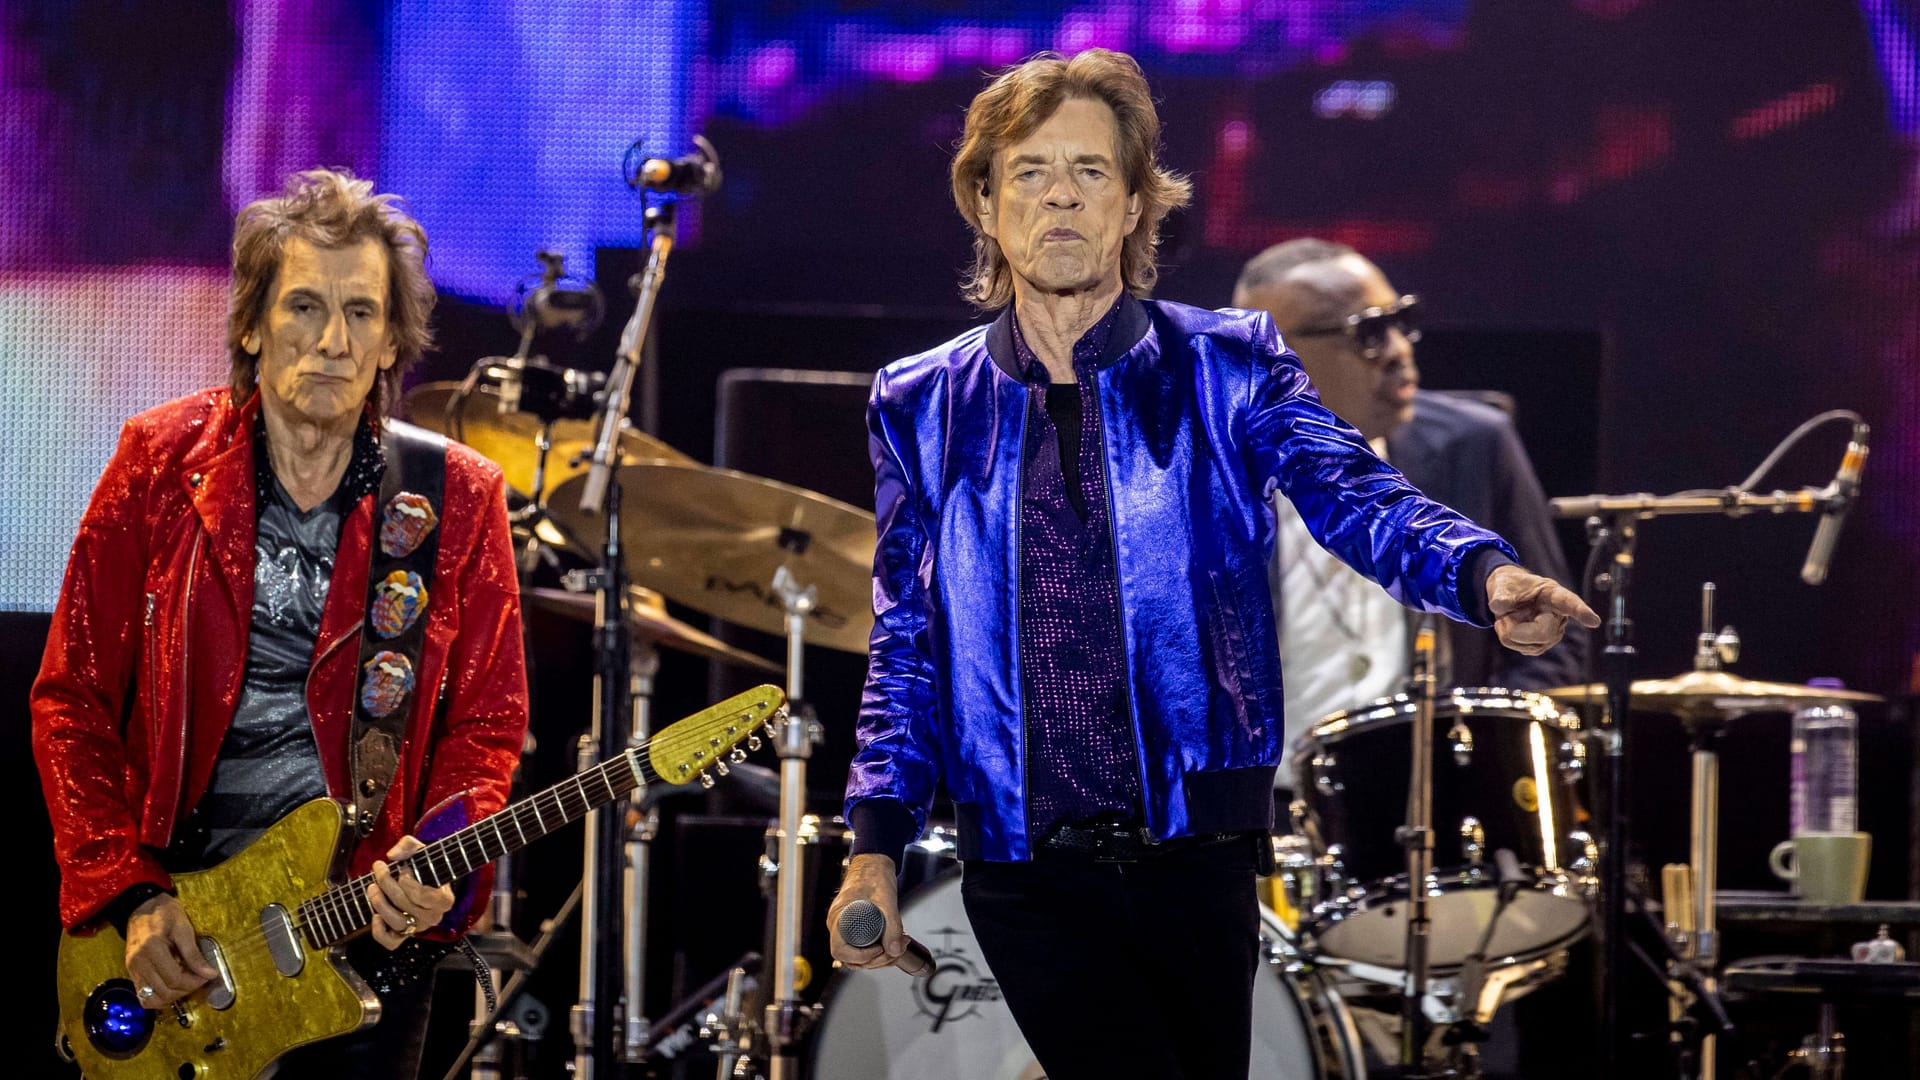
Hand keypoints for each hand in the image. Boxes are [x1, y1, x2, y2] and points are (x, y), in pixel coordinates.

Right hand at [124, 893, 217, 1007]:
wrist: (142, 906)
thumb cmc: (165, 913)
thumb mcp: (183, 928)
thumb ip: (194, 954)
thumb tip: (209, 974)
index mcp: (152, 949)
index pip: (174, 979)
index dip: (194, 982)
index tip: (207, 976)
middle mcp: (138, 962)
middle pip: (164, 991)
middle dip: (185, 990)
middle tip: (198, 979)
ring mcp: (132, 969)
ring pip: (151, 998)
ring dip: (172, 996)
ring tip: (185, 984)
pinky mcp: (131, 972)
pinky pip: (142, 995)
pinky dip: (158, 996)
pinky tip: (171, 986)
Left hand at [367, 835, 455, 949]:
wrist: (426, 881)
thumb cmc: (425, 866)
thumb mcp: (423, 851)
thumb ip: (409, 845)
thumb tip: (392, 854)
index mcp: (444, 900)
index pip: (423, 894)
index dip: (407, 881)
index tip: (401, 867)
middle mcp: (433, 917)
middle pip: (405, 904)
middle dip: (387, 883)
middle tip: (379, 868)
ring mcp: (418, 928)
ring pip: (396, 922)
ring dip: (379, 903)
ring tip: (371, 886)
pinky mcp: (405, 935)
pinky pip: (390, 942)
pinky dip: (379, 931)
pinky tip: (374, 916)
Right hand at [827, 853, 906, 969]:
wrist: (874, 862)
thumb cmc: (874, 875)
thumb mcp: (887, 901)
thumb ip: (893, 927)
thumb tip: (894, 950)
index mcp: (839, 918)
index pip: (840, 950)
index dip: (860, 956)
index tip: (879, 950)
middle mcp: (838, 925)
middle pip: (850, 957)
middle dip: (875, 960)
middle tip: (895, 950)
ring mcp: (845, 927)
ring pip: (858, 955)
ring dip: (879, 957)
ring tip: (898, 945)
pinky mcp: (855, 927)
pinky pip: (862, 946)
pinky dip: (878, 949)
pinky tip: (893, 942)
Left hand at [1486, 564, 1599, 654]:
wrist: (1507, 595)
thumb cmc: (1510, 585)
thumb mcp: (1503, 583)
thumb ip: (1501, 594)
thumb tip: (1498, 606)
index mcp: (1553, 594)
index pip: (1569, 603)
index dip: (1582, 612)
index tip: (1593, 621)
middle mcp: (1558, 614)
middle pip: (1542, 633)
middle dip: (1517, 630)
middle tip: (1501, 616)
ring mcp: (1552, 631)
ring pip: (1530, 644)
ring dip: (1510, 632)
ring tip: (1508, 616)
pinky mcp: (1543, 644)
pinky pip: (1523, 648)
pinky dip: (1509, 639)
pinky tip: (1511, 626)